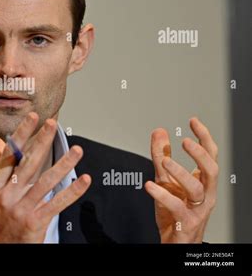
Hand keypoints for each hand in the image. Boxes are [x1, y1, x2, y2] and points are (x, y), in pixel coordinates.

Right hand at [0, 112, 91, 242]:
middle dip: (42, 142)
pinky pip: (57, 203)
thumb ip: (0, 162)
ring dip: (63, 165)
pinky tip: (83, 180)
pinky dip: (72, 191)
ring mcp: (21, 208)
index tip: (33, 117)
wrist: (0, 246)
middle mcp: (7, 193)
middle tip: (53, 125)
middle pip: (28, 163)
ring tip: (76, 151)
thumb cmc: (1, 214)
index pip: (11, 153)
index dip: (22, 134)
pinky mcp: (35, 221)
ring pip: (45, 182)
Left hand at [145, 117, 218, 242]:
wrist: (174, 240)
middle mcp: (204, 194)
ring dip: (181, 172)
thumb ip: (161, 155)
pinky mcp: (185, 222)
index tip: (193, 121)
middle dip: (200, 154)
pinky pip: (176, 207)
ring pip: (196, 189)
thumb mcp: (165, 178)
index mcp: (202, 181)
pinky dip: (162, 195)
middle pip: (211, 170)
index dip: (204, 137)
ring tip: (165, 161)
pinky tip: (149, 185)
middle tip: (185, 142)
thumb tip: (160, 132)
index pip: (210, 155)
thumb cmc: (173, 211)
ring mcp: (196, 209)